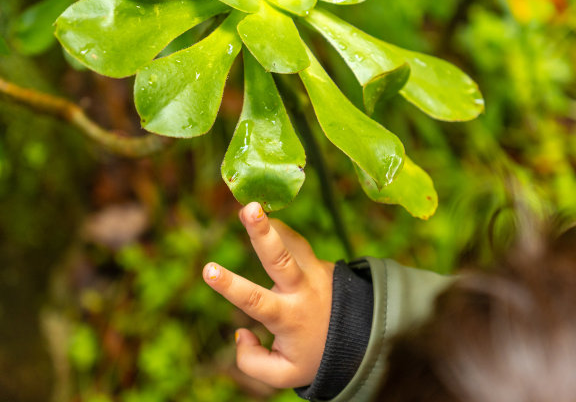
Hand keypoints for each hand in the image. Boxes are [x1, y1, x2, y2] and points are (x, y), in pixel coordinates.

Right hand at [202, 202, 333, 387]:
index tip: (208, 269)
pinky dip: (282, 232)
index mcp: (289, 316)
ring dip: (273, 224)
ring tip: (252, 208)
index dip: (231, 285)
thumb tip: (241, 332)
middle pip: (282, 258)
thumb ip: (252, 360)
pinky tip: (267, 223)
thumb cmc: (314, 356)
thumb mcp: (283, 372)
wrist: (361, 341)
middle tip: (249, 208)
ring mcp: (315, 273)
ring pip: (293, 243)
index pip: (256, 300)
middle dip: (263, 232)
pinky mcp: (322, 264)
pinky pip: (298, 245)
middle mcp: (302, 290)